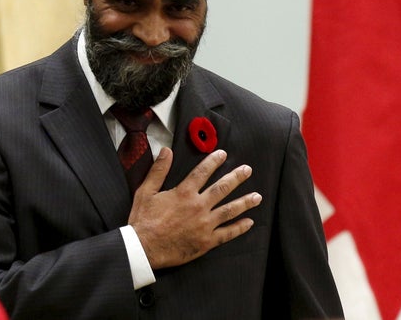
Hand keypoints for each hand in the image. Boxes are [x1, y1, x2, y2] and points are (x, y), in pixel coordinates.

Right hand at [128, 147, 261, 268]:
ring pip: (230, 211)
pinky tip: (249, 222)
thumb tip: (166, 150)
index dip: (213, 161)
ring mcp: (204, 225)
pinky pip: (227, 234)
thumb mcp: (146, 191)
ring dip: (245, 202)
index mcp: (184, 193)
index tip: (223, 154)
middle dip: (237, 178)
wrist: (143, 249)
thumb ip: (158, 170)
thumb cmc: (143, 220)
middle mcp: (198, 207)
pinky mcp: (206, 242)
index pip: (202, 172)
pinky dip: (239, 228)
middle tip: (248, 170)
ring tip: (257, 197)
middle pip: (222, 189)